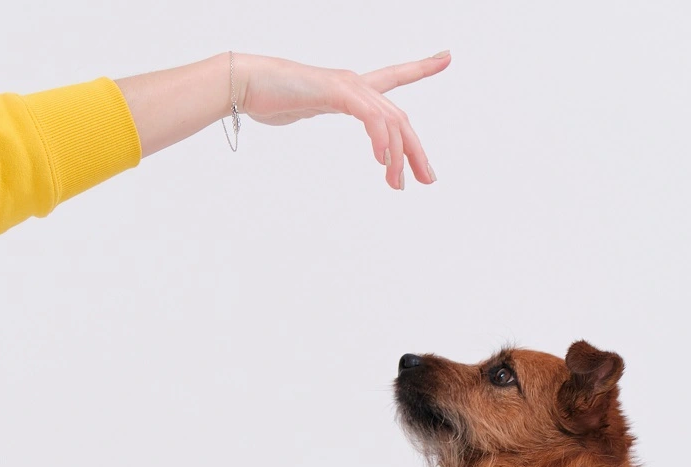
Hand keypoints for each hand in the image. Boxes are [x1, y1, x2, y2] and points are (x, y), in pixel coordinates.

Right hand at [234, 52, 449, 188]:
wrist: (245, 83)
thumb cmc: (268, 98)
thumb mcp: (303, 108)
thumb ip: (316, 109)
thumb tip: (307, 112)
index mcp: (351, 88)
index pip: (394, 76)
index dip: (421, 67)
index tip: (446, 57)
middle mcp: (355, 83)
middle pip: (400, 118)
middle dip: (418, 150)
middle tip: (428, 179)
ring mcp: (348, 86)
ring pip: (391, 122)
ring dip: (399, 157)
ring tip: (397, 185)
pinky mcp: (338, 92)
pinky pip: (372, 118)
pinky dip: (382, 140)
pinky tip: (382, 161)